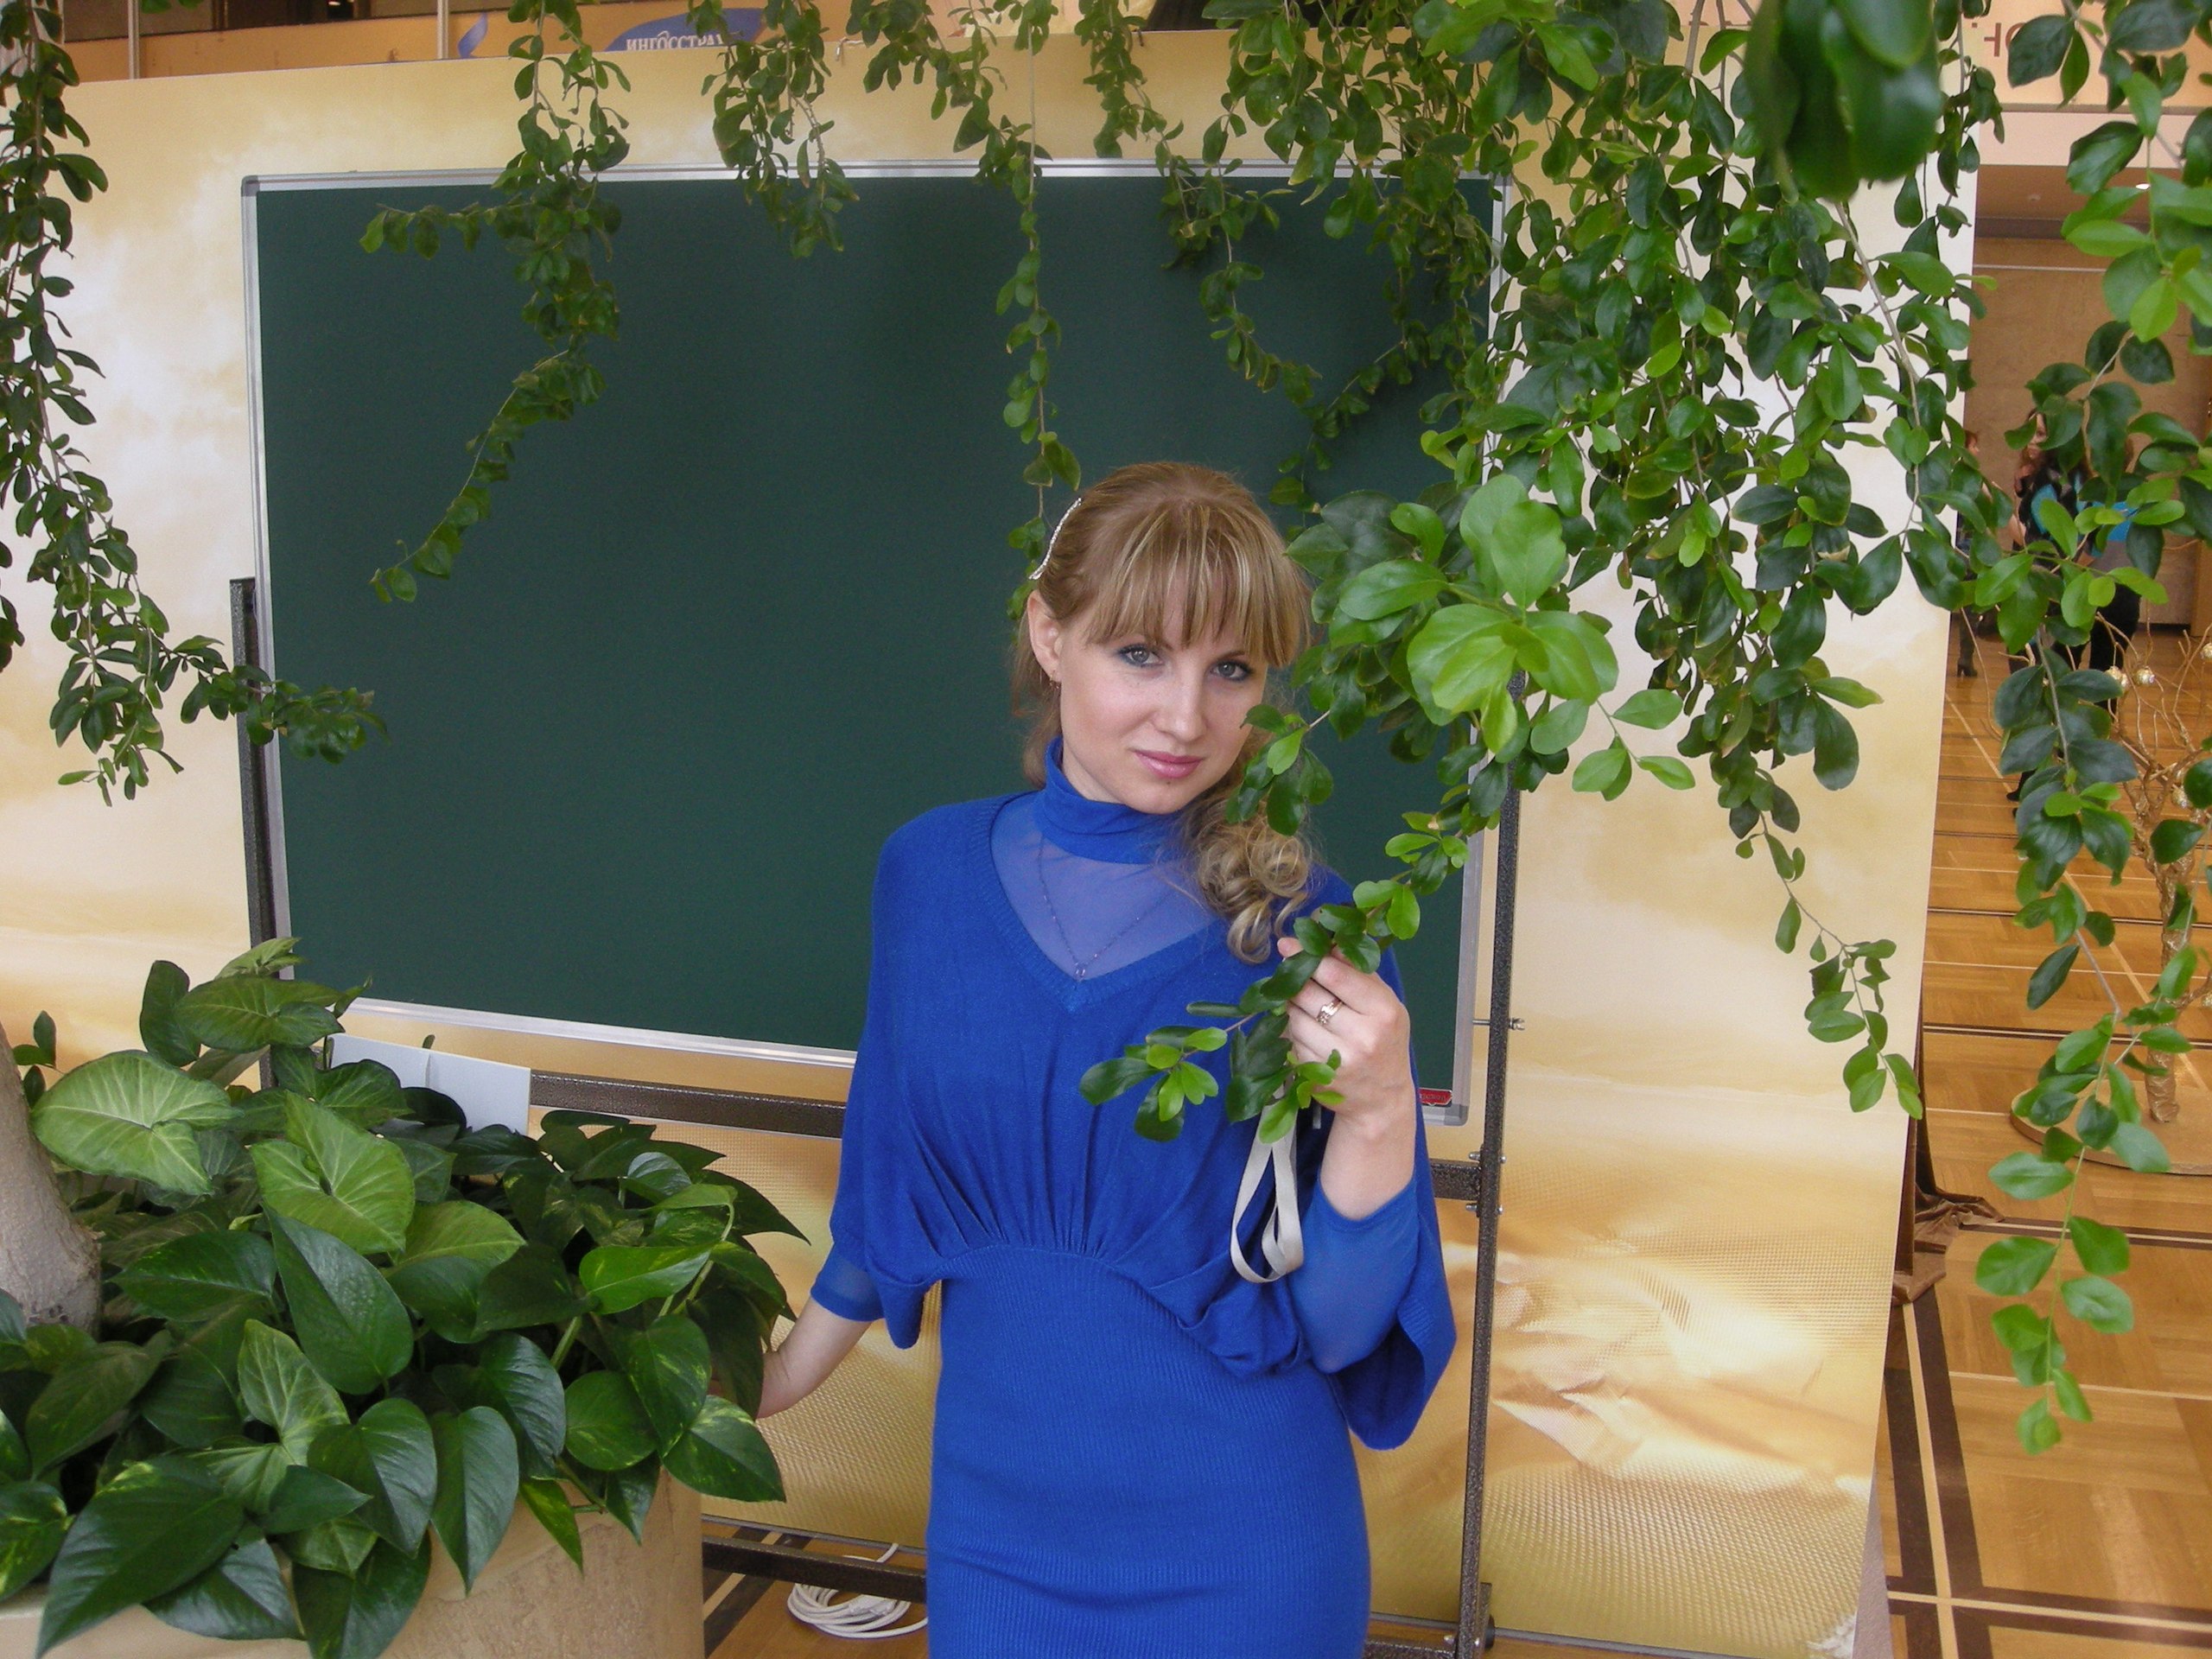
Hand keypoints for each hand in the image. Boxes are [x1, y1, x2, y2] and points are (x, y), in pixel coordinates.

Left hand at [1274, 937, 1416, 1133]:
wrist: (1382, 1100)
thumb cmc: (1385, 1042)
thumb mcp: (1384, 1005)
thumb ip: (1359, 973)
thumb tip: (1328, 943)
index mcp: (1384, 1012)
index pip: (1337, 976)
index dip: (1309, 958)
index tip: (1289, 945)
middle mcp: (1362, 1036)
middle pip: (1309, 995)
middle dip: (1295, 981)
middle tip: (1290, 974)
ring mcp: (1337, 1060)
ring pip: (1293, 1018)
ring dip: (1290, 1007)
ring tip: (1301, 1005)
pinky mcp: (1315, 1076)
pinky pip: (1290, 1041)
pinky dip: (1290, 1031)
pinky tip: (1303, 1030)